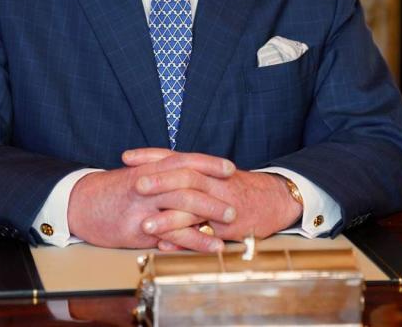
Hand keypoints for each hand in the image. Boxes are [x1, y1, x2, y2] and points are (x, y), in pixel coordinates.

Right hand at [67, 150, 235, 248]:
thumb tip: (185, 175)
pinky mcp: (138, 228)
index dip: (208, 163)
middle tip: (234, 202)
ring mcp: (143, 206)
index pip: (184, 160)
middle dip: (214, 193)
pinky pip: (172, 234)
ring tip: (230, 222)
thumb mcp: (134, 174)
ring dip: (209, 214)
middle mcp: (148, 183)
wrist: (78, 204)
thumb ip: (158, 173)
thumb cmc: (109, 191)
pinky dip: (194, 240)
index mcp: (148, 167)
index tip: (229, 168)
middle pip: (188, 183)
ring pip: (182, 206)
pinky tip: (211, 246)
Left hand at [124, 148, 301, 251]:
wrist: (275, 200)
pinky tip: (166, 246)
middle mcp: (213, 182)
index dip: (151, 155)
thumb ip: (187, 172)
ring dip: (168, 218)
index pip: (175, 156)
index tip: (126, 157)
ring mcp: (222, 204)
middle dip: (159, 180)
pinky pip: (205, 234)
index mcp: (206, 168)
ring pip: (193, 208)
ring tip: (144, 224)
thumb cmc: (237, 187)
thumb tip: (154, 171)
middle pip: (185, 176)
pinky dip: (185, 241)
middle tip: (135, 185)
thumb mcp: (213, 174)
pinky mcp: (230, 226)